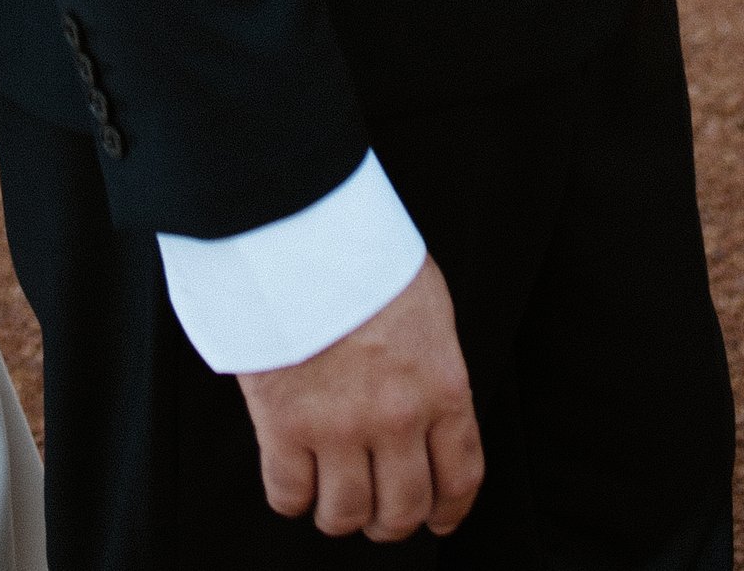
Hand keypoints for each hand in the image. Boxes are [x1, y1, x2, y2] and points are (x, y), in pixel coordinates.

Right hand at [237, 256, 483, 541]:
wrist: (299, 222)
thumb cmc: (360, 251)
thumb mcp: (426, 304)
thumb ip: (433, 367)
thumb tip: (432, 412)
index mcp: (442, 385)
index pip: (460, 477)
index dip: (449, 510)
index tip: (438, 517)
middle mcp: (397, 417)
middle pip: (403, 509)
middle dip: (392, 522)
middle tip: (377, 512)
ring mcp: (338, 424)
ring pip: (346, 514)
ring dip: (341, 515)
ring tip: (332, 497)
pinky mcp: (283, 423)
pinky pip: (289, 494)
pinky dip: (291, 498)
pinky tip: (292, 479)